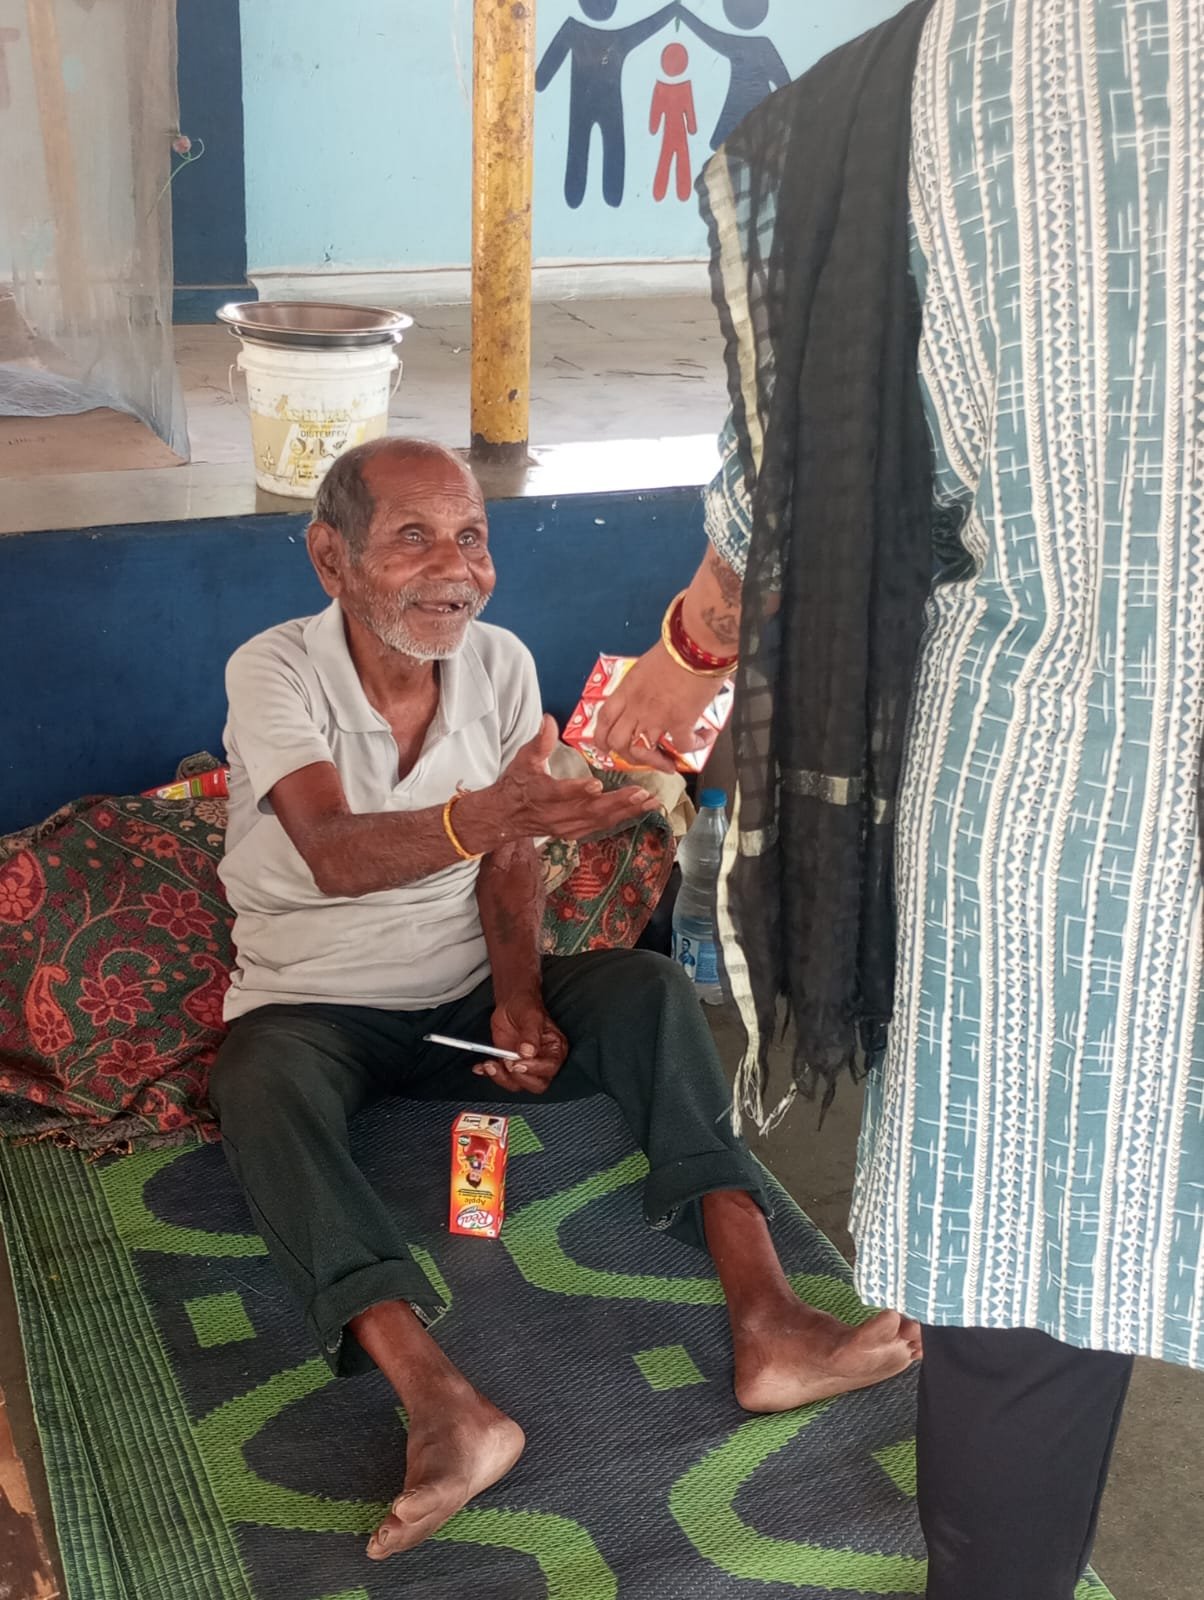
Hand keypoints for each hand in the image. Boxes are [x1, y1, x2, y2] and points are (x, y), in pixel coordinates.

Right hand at [458, 716, 658, 846]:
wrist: (506, 816)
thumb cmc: (517, 783)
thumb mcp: (524, 759)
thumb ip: (539, 741)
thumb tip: (549, 719)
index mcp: (542, 794)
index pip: (560, 793)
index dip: (577, 790)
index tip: (596, 785)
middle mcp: (556, 814)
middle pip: (589, 810)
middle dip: (618, 802)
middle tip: (642, 793)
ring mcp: (566, 826)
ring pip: (600, 821)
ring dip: (626, 812)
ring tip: (650, 803)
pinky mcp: (574, 832)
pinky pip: (600, 827)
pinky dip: (620, 820)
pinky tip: (639, 812)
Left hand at [473, 992, 567, 1094]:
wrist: (511, 1002)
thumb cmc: (526, 1006)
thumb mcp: (532, 1016)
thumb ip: (532, 1034)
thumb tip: (528, 1052)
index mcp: (554, 1050)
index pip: (549, 1068)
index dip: (534, 1069)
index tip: (519, 1062)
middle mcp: (542, 1060)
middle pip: (536, 1084)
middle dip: (519, 1077)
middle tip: (507, 1062)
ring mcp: (524, 1064)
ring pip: (516, 1083)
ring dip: (501, 1077)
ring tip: (491, 1064)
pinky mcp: (508, 1063)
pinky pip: (500, 1076)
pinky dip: (488, 1074)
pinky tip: (480, 1067)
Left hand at [592, 642, 718, 773]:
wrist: (696, 643)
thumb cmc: (676, 647)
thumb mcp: (647, 666)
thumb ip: (643, 684)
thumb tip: (654, 693)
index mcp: (626, 690)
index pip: (604, 720)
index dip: (602, 738)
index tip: (607, 747)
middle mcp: (636, 706)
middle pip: (617, 742)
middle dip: (627, 755)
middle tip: (642, 757)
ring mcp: (656, 717)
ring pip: (643, 752)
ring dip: (657, 761)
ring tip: (670, 762)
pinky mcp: (681, 722)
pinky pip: (683, 747)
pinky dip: (695, 747)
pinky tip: (704, 738)